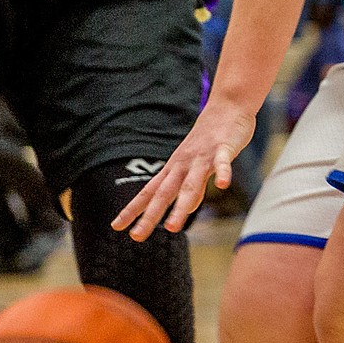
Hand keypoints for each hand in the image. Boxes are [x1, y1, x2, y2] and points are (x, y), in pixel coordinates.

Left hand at [112, 95, 256, 240]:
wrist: (227, 106)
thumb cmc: (210, 140)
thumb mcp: (197, 168)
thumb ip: (192, 190)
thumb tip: (187, 210)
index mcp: (174, 169)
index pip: (148, 192)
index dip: (133, 209)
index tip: (116, 226)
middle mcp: (183, 164)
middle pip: (164, 193)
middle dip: (150, 216)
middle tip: (137, 236)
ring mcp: (202, 157)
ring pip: (191, 184)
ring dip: (181, 206)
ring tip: (173, 228)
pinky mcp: (223, 148)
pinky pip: (223, 162)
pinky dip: (223, 173)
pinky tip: (223, 186)